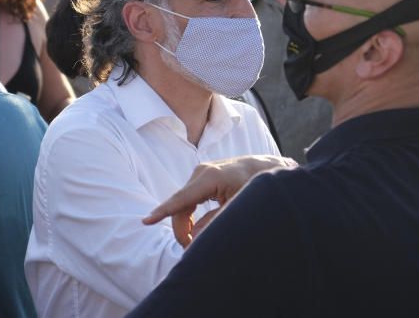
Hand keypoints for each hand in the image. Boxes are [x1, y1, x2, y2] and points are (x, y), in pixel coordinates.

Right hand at [142, 155, 295, 246]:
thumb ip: (218, 221)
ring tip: (196, 241)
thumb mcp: (240, 206)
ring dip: (187, 224)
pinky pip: (190, 200)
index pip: (181, 199)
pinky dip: (191, 215)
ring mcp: (202, 173)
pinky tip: (197, 229)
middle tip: (192, 250)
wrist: (272, 169)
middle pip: (181, 206)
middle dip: (183, 230)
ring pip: (184, 204)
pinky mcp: (205, 177)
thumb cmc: (260, 186)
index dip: (163, 212)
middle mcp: (202, 171)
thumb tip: (196, 237)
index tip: (146, 222)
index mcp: (210, 177)